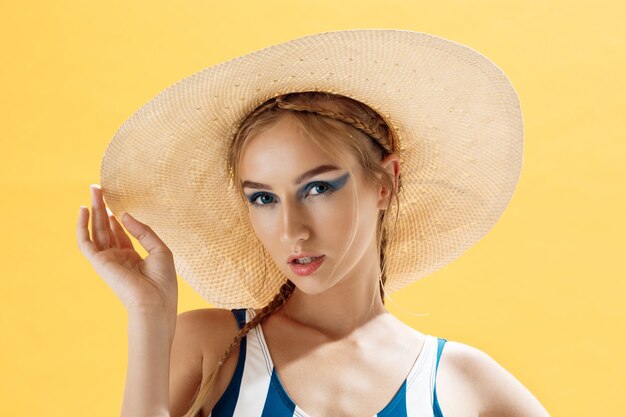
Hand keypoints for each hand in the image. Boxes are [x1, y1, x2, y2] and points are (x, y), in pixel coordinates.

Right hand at [77, 184, 177, 315]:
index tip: (113, 201)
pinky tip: (83, 210)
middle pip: (106, 228)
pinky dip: (82, 226)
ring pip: (96, 231)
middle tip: (97, 188)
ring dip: (93, 211)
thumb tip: (124, 214)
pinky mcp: (99, 263)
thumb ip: (143, 231)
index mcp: (133, 258)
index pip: (120, 234)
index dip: (116, 217)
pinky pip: (85, 242)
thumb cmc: (163, 281)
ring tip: (93, 191)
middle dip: (102, 208)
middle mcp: (118, 258)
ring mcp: (108, 260)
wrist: (155, 303)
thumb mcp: (160, 250)